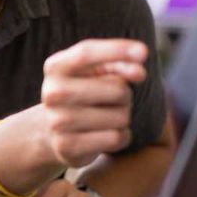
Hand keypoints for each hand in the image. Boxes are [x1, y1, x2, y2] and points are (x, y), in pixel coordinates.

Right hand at [39, 39, 146, 167]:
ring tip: (108, 116)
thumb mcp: (97, 72)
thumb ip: (119, 64)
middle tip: (114, 99)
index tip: (144, 52)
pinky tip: (110, 133)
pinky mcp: (67, 146)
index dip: (117, 50)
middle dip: (126, 94)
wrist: (52, 129)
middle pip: (116, 89)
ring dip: (124, 116)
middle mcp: (52, 93)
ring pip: (120, 116)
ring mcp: (57, 121)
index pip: (86, 53)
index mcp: (56, 67)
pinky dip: (122, 136)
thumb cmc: (84, 92)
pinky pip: (115, 138)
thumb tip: (139, 72)